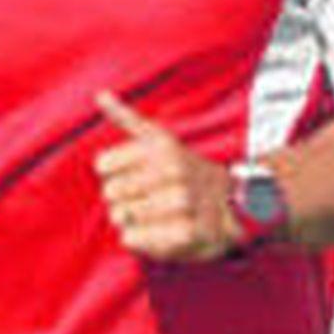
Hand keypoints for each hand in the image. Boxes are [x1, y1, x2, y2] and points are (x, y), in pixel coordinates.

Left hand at [93, 92, 238, 263]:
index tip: (131, 173)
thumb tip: (100, 94)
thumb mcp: (160, 138)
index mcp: (162, 147)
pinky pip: (132, 239)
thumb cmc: (185, 170)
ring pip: (119, 216)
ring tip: (151, 214)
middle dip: (120, 198)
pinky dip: (136, 239)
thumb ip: (127, 118)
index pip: (102, 164)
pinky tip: (154, 230)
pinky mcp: (186, 233)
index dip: (112, 172)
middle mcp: (173, 172)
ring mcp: (182, 202)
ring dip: (128, 219)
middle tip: (143, 198)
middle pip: (109, 192)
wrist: (233, 203)